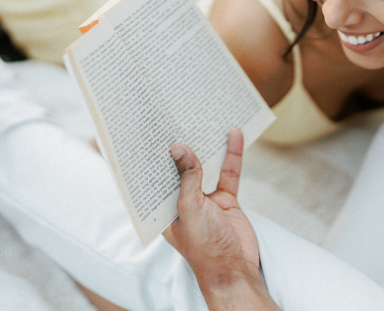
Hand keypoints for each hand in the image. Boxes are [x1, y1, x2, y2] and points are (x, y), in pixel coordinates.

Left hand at [163, 129, 277, 309]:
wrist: (235, 270)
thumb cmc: (204, 247)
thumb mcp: (190, 209)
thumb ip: (187, 178)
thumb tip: (178, 147)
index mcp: (164, 207)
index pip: (155, 176)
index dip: (152, 154)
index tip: (149, 129)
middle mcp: (181, 201)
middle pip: (180, 166)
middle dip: (181, 144)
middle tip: (177, 113)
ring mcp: (205, 199)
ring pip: (205, 166)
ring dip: (207, 145)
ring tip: (206, 117)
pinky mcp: (226, 199)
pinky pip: (228, 172)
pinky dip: (232, 154)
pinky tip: (234, 134)